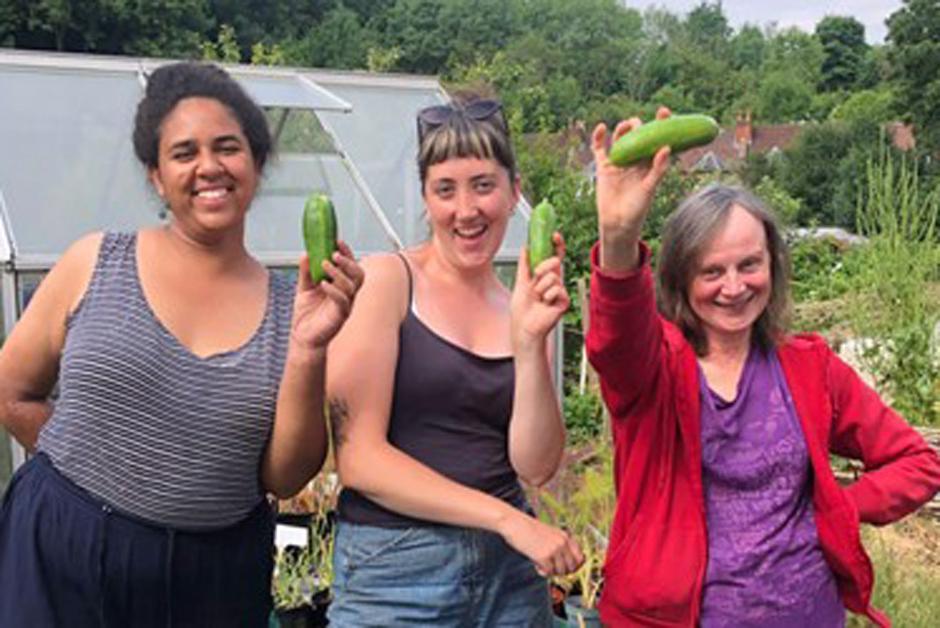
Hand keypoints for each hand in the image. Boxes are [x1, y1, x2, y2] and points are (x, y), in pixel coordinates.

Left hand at [290, 240, 363, 355]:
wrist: (304, 339)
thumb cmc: (307, 316)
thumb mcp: (303, 288)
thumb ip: (306, 272)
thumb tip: (306, 254)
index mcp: (341, 285)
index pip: (349, 266)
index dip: (346, 253)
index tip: (337, 241)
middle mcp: (347, 294)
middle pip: (358, 274)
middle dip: (348, 261)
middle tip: (334, 253)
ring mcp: (346, 305)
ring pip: (352, 286)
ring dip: (339, 273)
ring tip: (325, 264)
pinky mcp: (341, 316)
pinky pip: (343, 301)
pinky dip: (334, 291)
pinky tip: (323, 285)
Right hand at [498, 510, 583, 576]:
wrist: (514, 524)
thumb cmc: (529, 530)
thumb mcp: (549, 534)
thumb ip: (559, 546)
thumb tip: (567, 566)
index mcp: (565, 536)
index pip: (580, 558)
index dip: (574, 567)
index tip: (566, 569)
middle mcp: (562, 542)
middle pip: (572, 567)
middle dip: (562, 571)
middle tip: (551, 569)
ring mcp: (554, 549)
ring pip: (561, 571)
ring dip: (552, 572)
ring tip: (542, 565)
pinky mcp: (544, 556)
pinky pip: (549, 572)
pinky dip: (543, 572)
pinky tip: (536, 565)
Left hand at [510, 233, 569, 352]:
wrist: (523, 327)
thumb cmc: (522, 310)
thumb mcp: (520, 281)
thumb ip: (524, 264)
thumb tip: (525, 247)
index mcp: (544, 276)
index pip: (554, 256)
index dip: (556, 245)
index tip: (554, 235)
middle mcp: (554, 281)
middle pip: (555, 262)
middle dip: (543, 266)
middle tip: (536, 276)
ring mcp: (560, 291)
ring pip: (553, 276)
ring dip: (541, 286)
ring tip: (538, 297)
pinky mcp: (564, 300)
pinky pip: (557, 289)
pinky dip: (547, 296)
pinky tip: (545, 304)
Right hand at [592, 107, 672, 247]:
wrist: (618, 222)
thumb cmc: (638, 208)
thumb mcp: (650, 188)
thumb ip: (658, 169)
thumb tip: (666, 147)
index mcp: (650, 162)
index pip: (657, 138)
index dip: (661, 124)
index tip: (664, 111)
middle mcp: (635, 159)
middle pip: (638, 135)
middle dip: (640, 125)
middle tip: (640, 125)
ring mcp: (619, 161)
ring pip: (620, 138)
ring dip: (623, 129)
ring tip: (626, 128)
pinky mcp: (604, 166)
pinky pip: (600, 148)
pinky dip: (598, 137)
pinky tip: (601, 128)